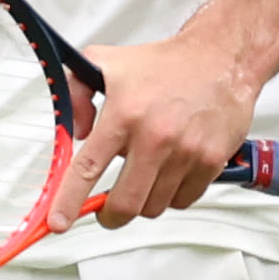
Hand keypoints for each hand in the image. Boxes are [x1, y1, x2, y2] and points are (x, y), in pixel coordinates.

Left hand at [51, 31, 259, 230]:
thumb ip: (75, 93)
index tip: (58, 222)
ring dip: (143, 201)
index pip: (88, 169)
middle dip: (110, 215)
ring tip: (144, 179)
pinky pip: (183, 200)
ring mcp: (185, 152)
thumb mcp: (105, 63)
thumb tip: (74, 132)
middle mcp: (155, 136)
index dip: (69, 201)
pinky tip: (169, 174)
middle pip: (125, 203)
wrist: (220, 57)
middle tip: (107, 210)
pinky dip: (172, 196)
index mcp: (124, 113)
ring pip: (154, 206)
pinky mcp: (210, 161)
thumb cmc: (165, 64)